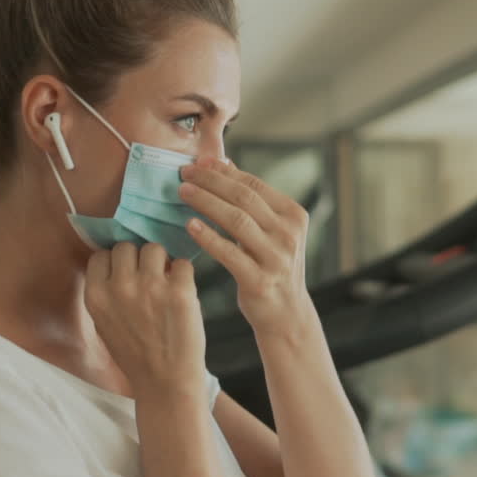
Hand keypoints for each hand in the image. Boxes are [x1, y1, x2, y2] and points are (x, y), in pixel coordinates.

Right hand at [84, 242, 206, 397]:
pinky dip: (184, 275)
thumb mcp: (104, 323)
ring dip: (162, 262)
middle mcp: (120, 287)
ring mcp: (150, 287)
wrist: (165, 383)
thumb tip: (114, 258)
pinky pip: (183, 263)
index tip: (126, 276)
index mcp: (96, 296)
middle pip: (127, 247)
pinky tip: (182, 294)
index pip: (102, 255)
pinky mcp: (180, 291)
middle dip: (139, 259)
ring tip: (166, 284)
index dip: (116, 263)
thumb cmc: (135, 354)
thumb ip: (105, 291)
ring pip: (155, 249)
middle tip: (148, 279)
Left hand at [178, 157, 315, 334]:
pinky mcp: (259, 280)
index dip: (224, 171)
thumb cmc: (271, 266)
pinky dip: (208, 237)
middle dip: (211, 182)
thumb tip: (223, 163)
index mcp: (294, 215)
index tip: (199, 163)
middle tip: (184, 174)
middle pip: (244, 198)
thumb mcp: (271, 231)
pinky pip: (229, 253)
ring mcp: (276, 258)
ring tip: (183, 193)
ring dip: (206, 202)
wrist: (286, 314)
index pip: (254, 184)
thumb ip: (252, 200)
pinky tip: (190, 226)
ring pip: (236, 220)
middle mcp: (289, 234)